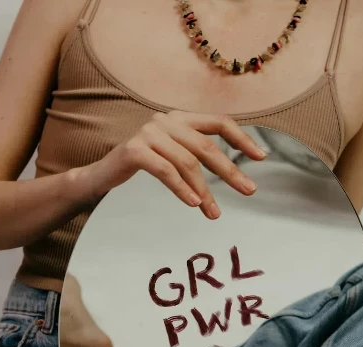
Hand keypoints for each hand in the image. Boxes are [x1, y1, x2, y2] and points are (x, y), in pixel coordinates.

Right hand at [78, 111, 266, 219]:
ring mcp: (148, 133)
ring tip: (213, 212)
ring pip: (187, 162)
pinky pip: (165, 171)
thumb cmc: (141, 168)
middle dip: (229, 171)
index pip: (218, 122)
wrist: (102, 176)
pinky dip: (181, 189)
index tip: (261, 158)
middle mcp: (165, 120)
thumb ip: (194, 153)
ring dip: (204, 190)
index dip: (241, 139)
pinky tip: (193, 204)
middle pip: (206, 146)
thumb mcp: (172, 155)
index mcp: (179, 118)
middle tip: (248, 190)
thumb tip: (232, 172)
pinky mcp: (134, 150)